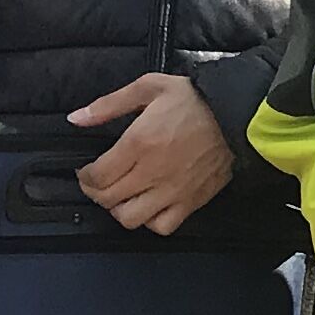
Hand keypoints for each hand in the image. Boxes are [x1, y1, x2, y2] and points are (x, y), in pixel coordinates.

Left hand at [69, 73, 234, 235]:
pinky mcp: (191, 202)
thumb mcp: (149, 87)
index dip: (85, 176)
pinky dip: (150, 220)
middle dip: (96, 192)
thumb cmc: (196, 100)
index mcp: (139, 143)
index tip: (87, 170)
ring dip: (119, 209)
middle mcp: (153, 172)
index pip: (97, 176)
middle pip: (108, 199)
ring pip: (129, 218)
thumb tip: (76, 118)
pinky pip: (162, 226)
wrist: (239, 115)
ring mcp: (173, 191)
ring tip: (123, 196)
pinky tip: (150, 205)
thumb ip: (109, 104)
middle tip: (100, 182)